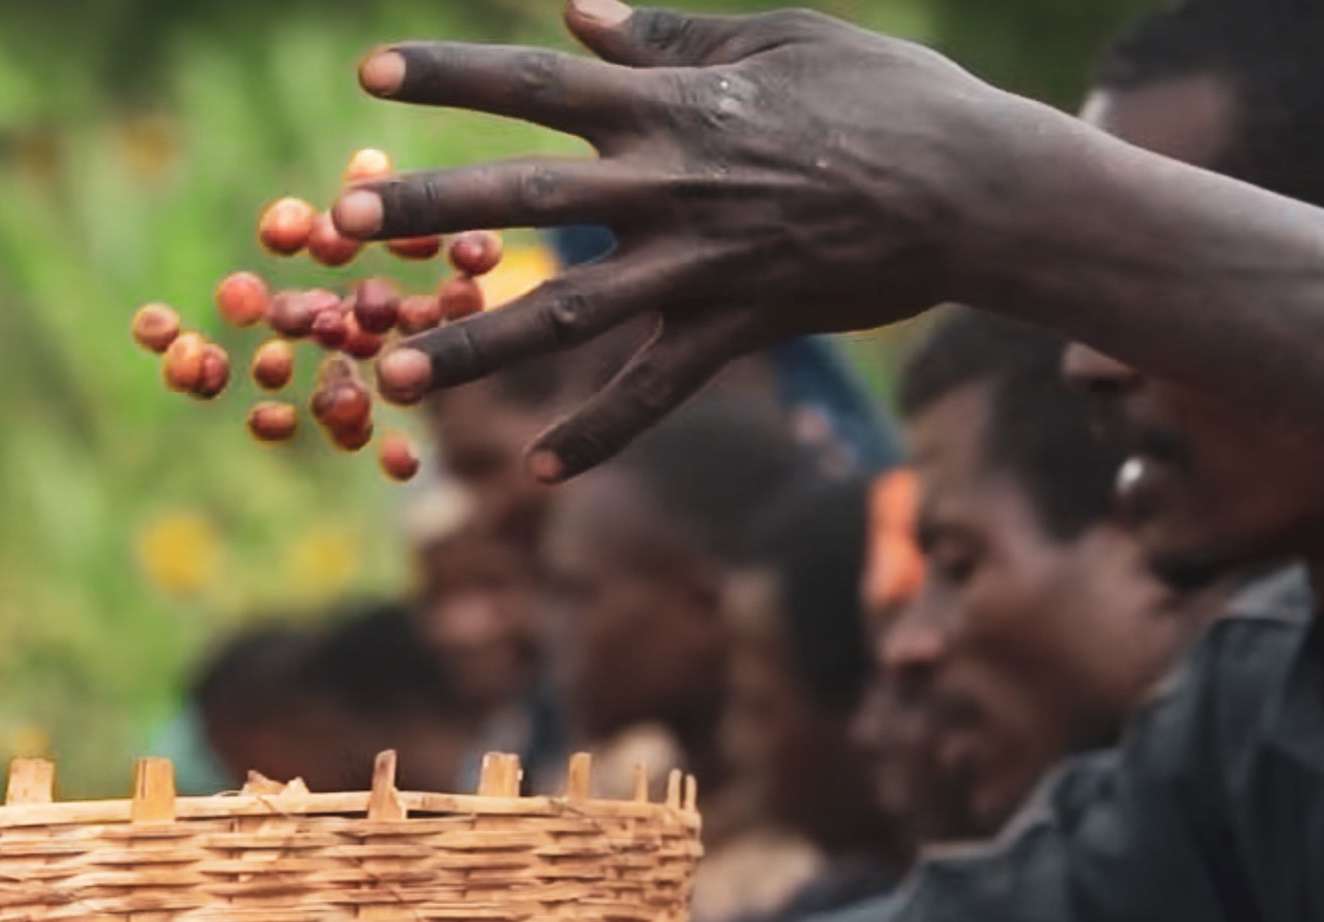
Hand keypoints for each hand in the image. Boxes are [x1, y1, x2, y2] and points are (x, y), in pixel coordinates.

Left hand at [332, 3, 1043, 474]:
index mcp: (672, 106)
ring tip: (393, 378)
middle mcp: (668, 186)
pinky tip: (539, 473)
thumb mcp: (784, 37)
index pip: (538, 84)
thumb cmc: (891, 98)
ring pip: (564, 315)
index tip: (370, 71)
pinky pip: (654, 392)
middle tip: (343, 224)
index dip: (452, 74)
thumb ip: (674, 34)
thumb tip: (577, 16)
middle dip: (429, 209)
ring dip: (474, 347)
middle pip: (522, 195)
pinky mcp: (735, 328)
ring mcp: (697, 265)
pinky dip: (599, 435)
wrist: (981, 189)